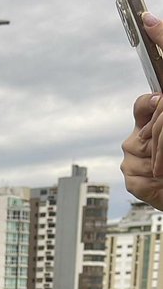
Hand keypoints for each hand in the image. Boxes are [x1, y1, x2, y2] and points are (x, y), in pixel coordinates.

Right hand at [121, 90, 162, 205]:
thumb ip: (161, 126)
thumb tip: (161, 103)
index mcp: (146, 126)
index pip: (141, 107)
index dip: (149, 103)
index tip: (159, 102)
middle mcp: (134, 142)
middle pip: (143, 138)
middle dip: (159, 147)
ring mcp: (129, 162)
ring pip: (146, 162)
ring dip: (160, 168)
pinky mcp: (131, 182)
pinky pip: (143, 182)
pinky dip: (157, 186)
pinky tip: (162, 184)